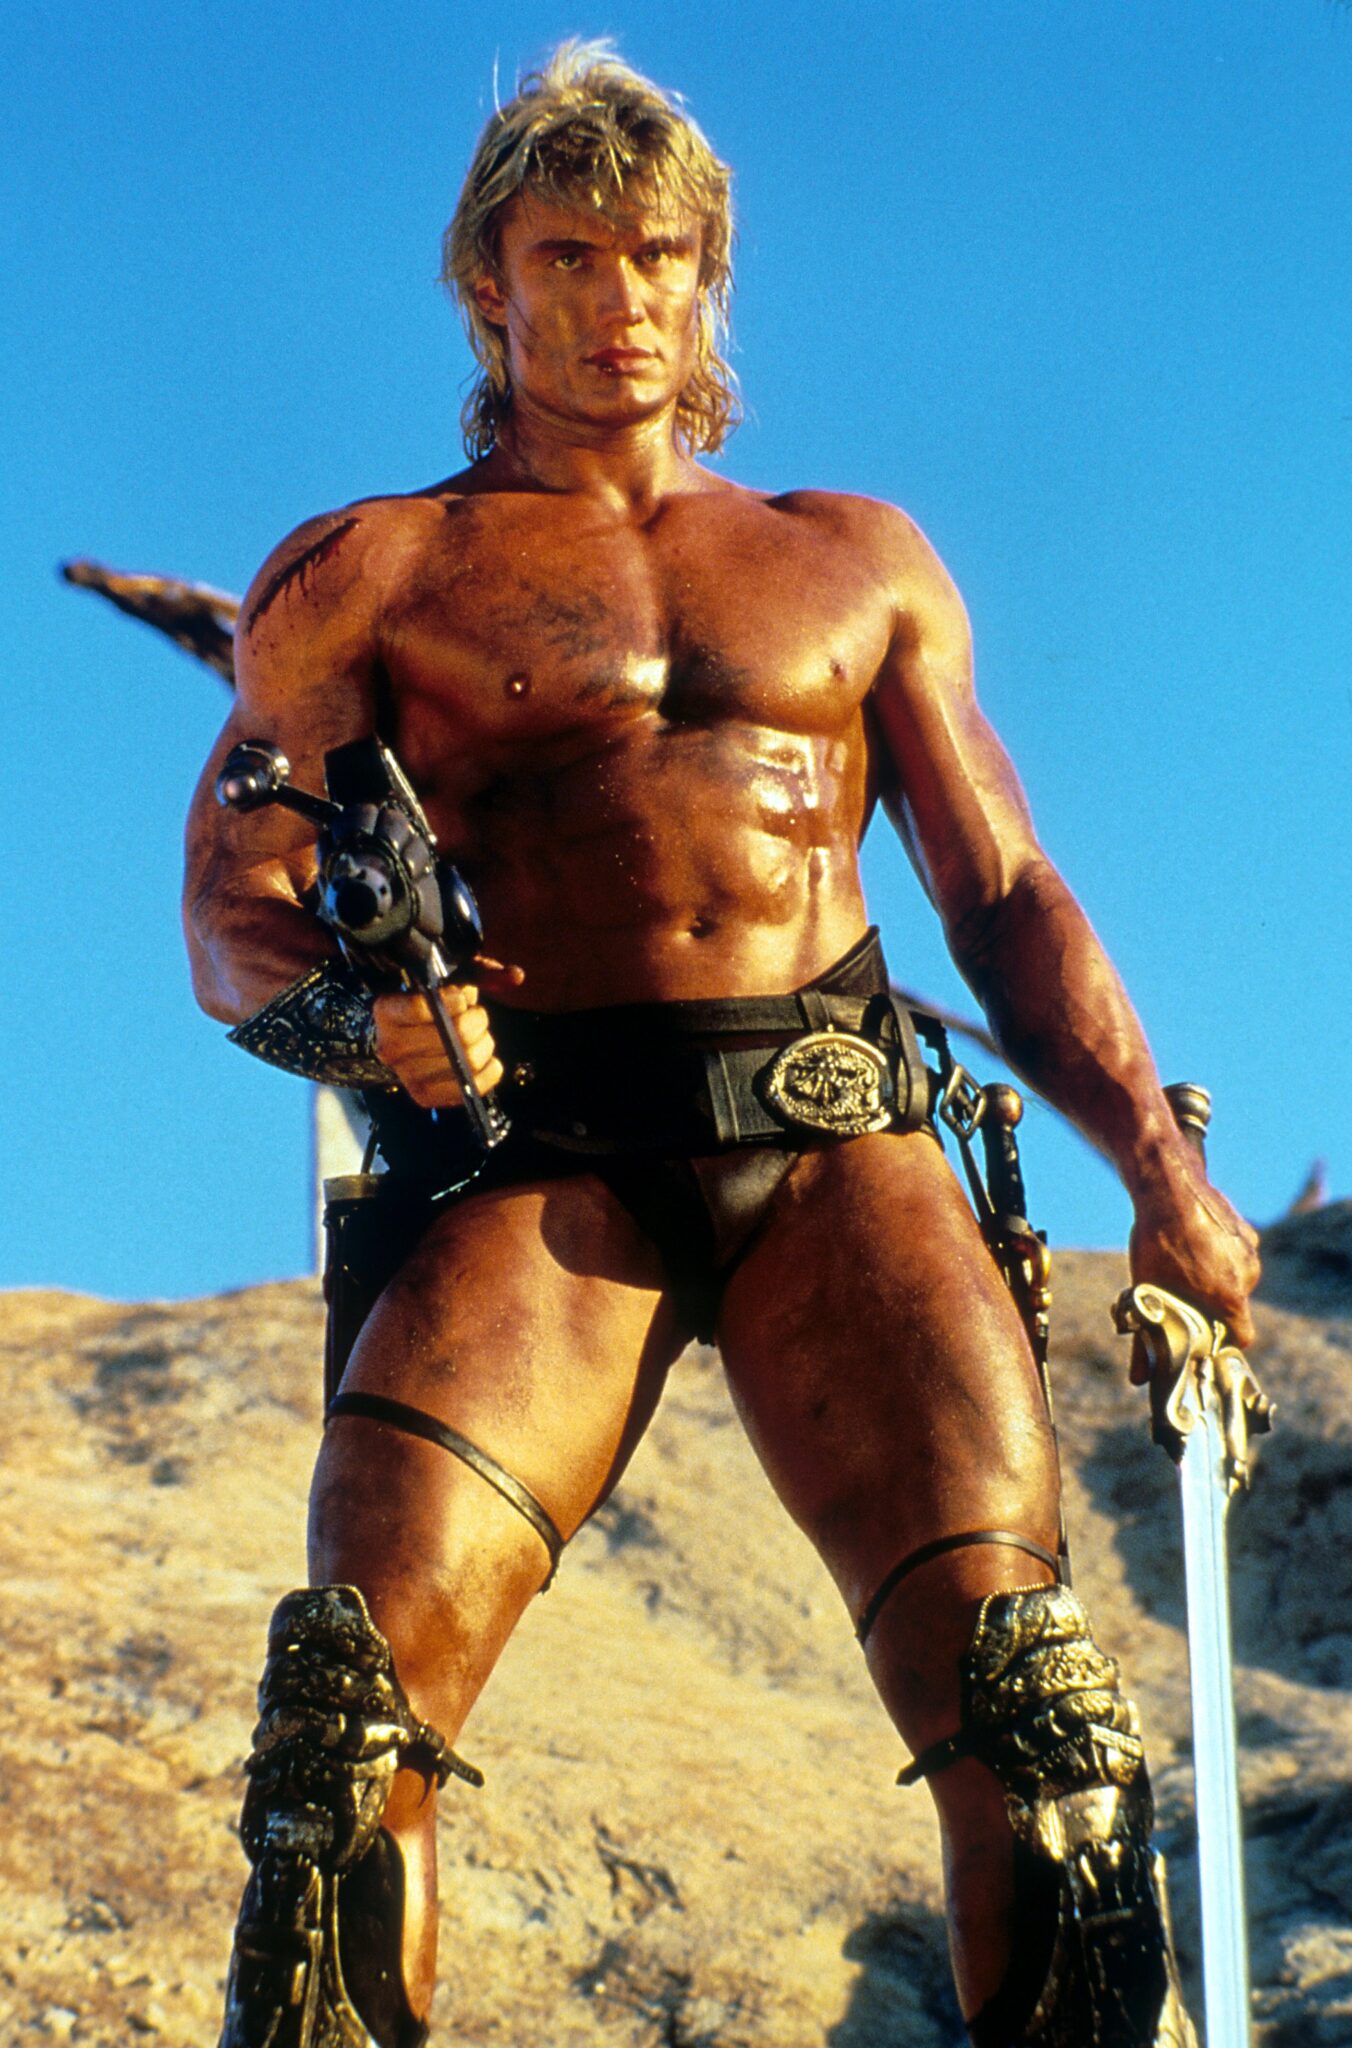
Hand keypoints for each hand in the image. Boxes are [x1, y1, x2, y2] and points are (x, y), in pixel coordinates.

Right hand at [372, 957, 522, 1110]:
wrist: (406, 1041)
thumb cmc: (430, 1006)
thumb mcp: (447, 980)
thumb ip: (480, 973)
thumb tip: (516, 976)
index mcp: (387, 1012)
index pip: (424, 1007)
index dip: (454, 1000)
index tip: (462, 998)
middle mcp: (391, 1047)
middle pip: (455, 1034)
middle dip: (477, 1020)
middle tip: (476, 1015)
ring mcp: (407, 1076)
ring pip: (468, 1061)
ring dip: (484, 1044)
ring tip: (479, 1036)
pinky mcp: (425, 1097)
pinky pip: (473, 1087)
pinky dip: (490, 1071)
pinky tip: (487, 1059)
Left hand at [1128, 1152, 1260, 1364]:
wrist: (1167, 1185)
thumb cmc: (1156, 1241)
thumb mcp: (1146, 1292)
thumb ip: (1146, 1342)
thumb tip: (1138, 1380)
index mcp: (1231, 1297)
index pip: (1243, 1337)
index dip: (1222, 1339)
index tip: (1203, 1334)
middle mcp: (1249, 1276)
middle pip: (1234, 1306)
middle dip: (1211, 1305)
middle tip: (1181, 1293)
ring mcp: (1250, 1250)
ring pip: (1236, 1278)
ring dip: (1215, 1277)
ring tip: (1183, 1263)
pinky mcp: (1246, 1230)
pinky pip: (1236, 1253)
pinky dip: (1219, 1254)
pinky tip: (1192, 1243)